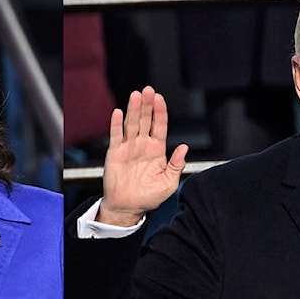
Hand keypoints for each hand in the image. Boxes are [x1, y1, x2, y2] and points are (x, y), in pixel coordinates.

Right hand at [98, 86, 188, 225]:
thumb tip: (184, 147)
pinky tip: (118, 113)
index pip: (160, 125)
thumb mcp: (169, 182)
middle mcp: (142, 145)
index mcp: (157, 149)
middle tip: (148, 90)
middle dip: (147, 105)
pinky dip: (116, 124)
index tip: (160, 98)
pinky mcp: (115, 154)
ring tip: (136, 96)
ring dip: (133, 110)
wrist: (129, 208)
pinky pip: (116, 136)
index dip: (160, 111)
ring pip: (131, 124)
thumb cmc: (149, 196)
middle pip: (146, 120)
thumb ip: (177, 164)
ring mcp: (128, 148)